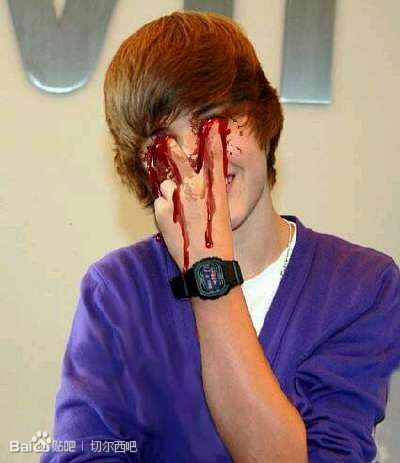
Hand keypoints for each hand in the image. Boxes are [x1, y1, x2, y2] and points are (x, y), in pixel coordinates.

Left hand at [153, 120, 233, 272]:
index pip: (214, 157)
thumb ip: (210, 194)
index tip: (211, 124)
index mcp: (214, 189)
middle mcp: (195, 189)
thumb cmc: (218, 241)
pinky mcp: (162, 212)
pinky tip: (174, 222)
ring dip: (170, 193)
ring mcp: (176, 199)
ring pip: (167, 186)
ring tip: (180, 211)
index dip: (212, 139)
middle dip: (174, 150)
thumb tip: (195, 182)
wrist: (207, 265)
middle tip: (166, 141)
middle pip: (181, 161)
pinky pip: (160, 203)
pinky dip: (164, 210)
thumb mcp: (221, 213)